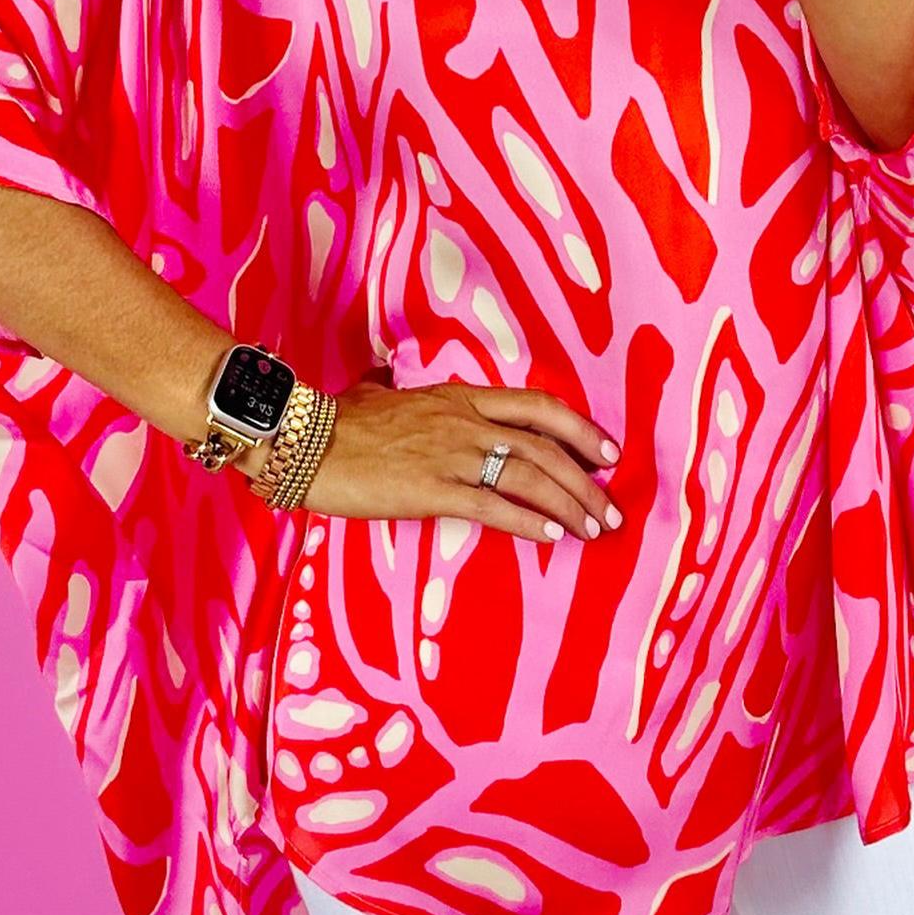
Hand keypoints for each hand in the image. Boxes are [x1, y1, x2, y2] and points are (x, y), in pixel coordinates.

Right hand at [254, 379, 623, 543]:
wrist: (303, 441)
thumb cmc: (335, 421)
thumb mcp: (372, 393)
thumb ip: (389, 387)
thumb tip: (381, 377)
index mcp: (458, 397)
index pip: (535, 406)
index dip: (579, 428)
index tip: (607, 453)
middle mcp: (463, 421)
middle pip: (544, 445)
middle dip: (585, 479)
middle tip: (611, 508)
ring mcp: (450, 454)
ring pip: (528, 475)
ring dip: (569, 504)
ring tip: (592, 529)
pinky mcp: (432, 488)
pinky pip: (494, 506)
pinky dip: (529, 522)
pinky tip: (552, 537)